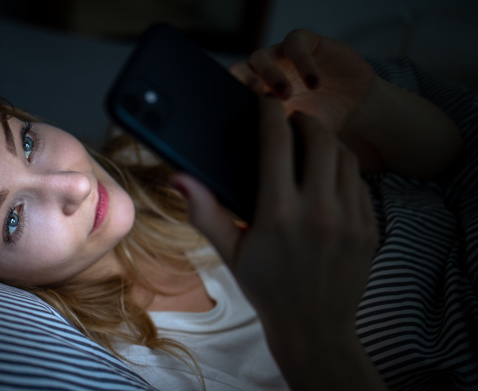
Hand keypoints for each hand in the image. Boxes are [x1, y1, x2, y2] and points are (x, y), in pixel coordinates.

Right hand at [172, 97, 381, 387]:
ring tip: (311, 144)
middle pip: (319, 139)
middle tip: (292, 120)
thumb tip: (180, 176)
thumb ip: (205, 212)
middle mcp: (318, 211)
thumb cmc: (265, 287)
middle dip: (304, 121)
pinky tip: (328, 176)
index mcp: (278, 214)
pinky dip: (343, 169)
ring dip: (327, 142)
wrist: (313, 327)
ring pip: (345, 157)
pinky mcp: (369, 228)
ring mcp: (349, 219)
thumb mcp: (230, 252)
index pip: (277, 143)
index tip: (266, 102)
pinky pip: (360, 183)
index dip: (270, 114)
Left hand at [230, 29, 375, 134]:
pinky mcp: (302, 42)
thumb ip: (281, 139)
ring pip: (260, 58)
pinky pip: (294, 44)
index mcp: (255, 98)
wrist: (354, 102)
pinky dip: (302, 62)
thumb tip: (264, 158)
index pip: (231, 96)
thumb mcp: (300, 136)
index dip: (232, 104)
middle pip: (238, 73)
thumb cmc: (322, 122)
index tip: (241, 119)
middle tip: (256, 98)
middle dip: (242, 84)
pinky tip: (315, 82)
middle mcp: (262, 76)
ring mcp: (279, 57)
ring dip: (269, 74)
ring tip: (286, 94)